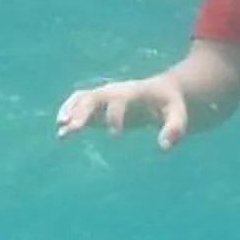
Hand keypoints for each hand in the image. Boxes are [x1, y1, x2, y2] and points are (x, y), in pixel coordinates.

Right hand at [55, 75, 189, 149]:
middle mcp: (115, 91)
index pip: (119, 100)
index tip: (116, 136)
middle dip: (82, 112)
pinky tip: (61, 129)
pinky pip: (79, 102)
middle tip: (72, 129)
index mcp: (133, 92)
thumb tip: (163, 148)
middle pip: (94, 97)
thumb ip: (173, 129)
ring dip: (70, 111)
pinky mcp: (100, 104)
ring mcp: (106, 96)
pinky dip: (69, 111)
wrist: (163, 91)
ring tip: (61, 130)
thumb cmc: (171, 104)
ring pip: (83, 98)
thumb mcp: (178, 115)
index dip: (115, 116)